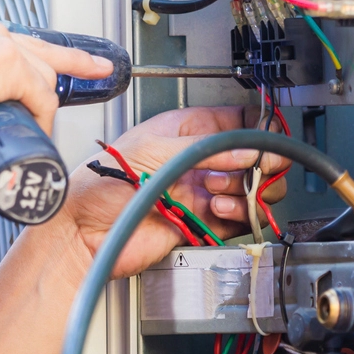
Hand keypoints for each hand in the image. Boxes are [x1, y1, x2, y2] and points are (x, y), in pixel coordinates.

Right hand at [0, 8, 113, 160]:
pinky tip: (36, 130)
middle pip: (39, 48)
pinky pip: (41, 95)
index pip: (10, 39)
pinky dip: (42, 117)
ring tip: (44, 126)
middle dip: (73, 61)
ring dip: (46, 104)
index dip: (35, 56)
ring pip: (43, 74)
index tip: (53, 60)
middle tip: (97, 67)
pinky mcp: (8, 64)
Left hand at [59, 106, 290, 278]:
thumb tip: (246, 149)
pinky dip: (240, 214)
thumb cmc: (102, 183)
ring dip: (246, 190)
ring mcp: (205, 191)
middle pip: (256, 157)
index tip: (268, 136)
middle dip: (259, 162)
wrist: (85, 232)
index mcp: (188, 130)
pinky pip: (241, 217)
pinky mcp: (207, 221)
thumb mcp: (155, 149)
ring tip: (217, 191)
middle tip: (254, 167)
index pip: (241, 120)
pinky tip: (218, 209)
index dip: (260, 127)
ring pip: (255, 189)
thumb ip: (206, 149)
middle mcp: (201, 160)